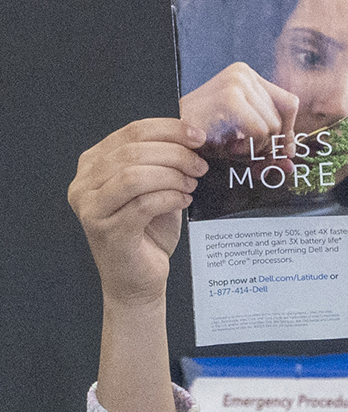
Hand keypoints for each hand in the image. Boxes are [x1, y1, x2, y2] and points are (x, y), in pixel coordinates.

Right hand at [68, 119, 208, 309]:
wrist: (138, 282)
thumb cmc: (147, 235)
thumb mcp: (155, 191)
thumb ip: (162, 165)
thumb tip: (192, 140)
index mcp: (93, 164)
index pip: (130, 133)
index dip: (167, 130)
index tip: (197, 136)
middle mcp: (84, 183)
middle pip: (133, 152)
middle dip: (174, 154)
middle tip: (199, 165)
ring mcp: (91, 207)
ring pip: (134, 175)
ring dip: (171, 176)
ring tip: (191, 185)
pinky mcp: (107, 230)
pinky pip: (143, 204)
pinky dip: (169, 198)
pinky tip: (184, 202)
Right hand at [179, 61, 299, 153]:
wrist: (174, 136)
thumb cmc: (208, 137)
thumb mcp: (246, 139)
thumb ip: (271, 150)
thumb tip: (292, 165)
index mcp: (248, 76)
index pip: (290, 104)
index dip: (288, 132)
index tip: (278, 149)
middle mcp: (244, 73)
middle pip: (282, 118)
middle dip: (269, 143)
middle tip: (244, 148)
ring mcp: (237, 82)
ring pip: (272, 127)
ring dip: (255, 147)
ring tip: (232, 144)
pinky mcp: (231, 97)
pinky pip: (260, 131)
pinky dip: (247, 147)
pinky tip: (229, 145)